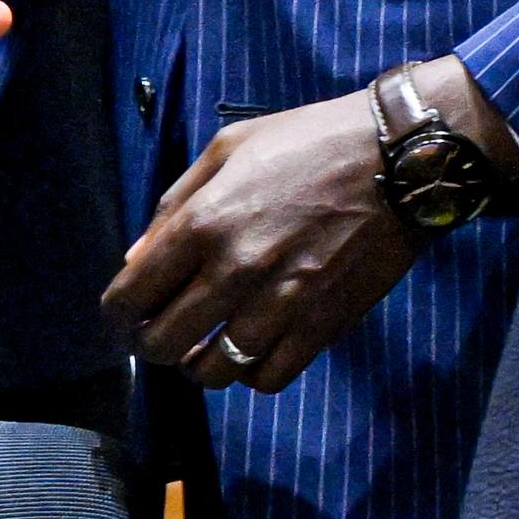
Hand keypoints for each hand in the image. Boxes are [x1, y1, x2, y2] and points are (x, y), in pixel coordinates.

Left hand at [103, 60, 518, 391]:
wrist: (399, 156)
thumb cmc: (309, 140)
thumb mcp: (230, 148)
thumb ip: (176, 202)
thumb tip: (136, 259)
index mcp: (204, 221)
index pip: (131, 296)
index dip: (118, 312)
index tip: (127, 312)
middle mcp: (234, 270)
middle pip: (162, 345)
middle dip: (152, 342)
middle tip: (165, 328)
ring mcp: (279, 304)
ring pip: (211, 373)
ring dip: (200, 363)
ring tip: (209, 343)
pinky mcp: (320, 326)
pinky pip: (267, 379)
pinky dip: (252, 372)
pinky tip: (256, 346)